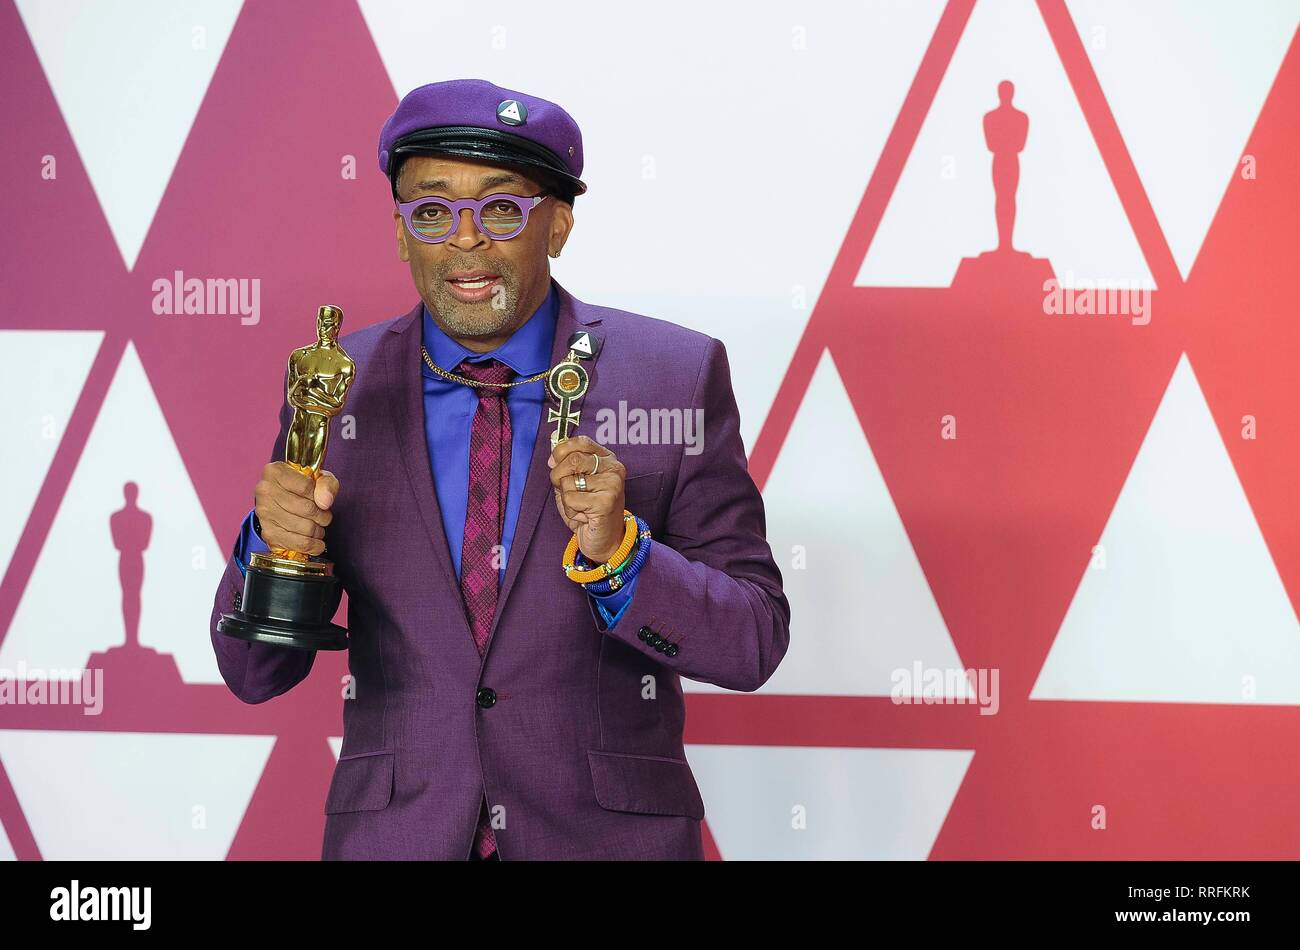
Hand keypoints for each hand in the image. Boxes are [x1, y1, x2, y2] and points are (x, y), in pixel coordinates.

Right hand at [253, 462, 337, 556]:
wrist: (282, 501)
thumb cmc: (301, 487)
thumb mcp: (318, 478)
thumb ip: (326, 484)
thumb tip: (325, 502)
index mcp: (275, 472)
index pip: (306, 487)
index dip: (319, 495)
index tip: (320, 499)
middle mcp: (265, 491)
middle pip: (307, 509)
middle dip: (322, 515)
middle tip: (323, 516)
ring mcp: (264, 513)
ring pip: (305, 528)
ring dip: (318, 530)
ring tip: (317, 526)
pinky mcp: (268, 533)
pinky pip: (298, 543)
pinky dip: (313, 545)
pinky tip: (316, 541)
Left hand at [548, 435, 625, 563]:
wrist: (604, 540)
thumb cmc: (587, 510)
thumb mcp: (574, 481)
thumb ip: (566, 463)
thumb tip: (553, 444)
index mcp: (607, 459)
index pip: (581, 442)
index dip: (561, 450)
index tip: (554, 463)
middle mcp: (613, 469)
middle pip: (573, 460)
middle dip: (558, 476)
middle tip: (565, 491)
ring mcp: (612, 485)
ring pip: (569, 482)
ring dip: (566, 498)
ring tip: (580, 506)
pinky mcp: (606, 502)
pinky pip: (571, 499)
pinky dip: (570, 511)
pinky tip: (583, 516)